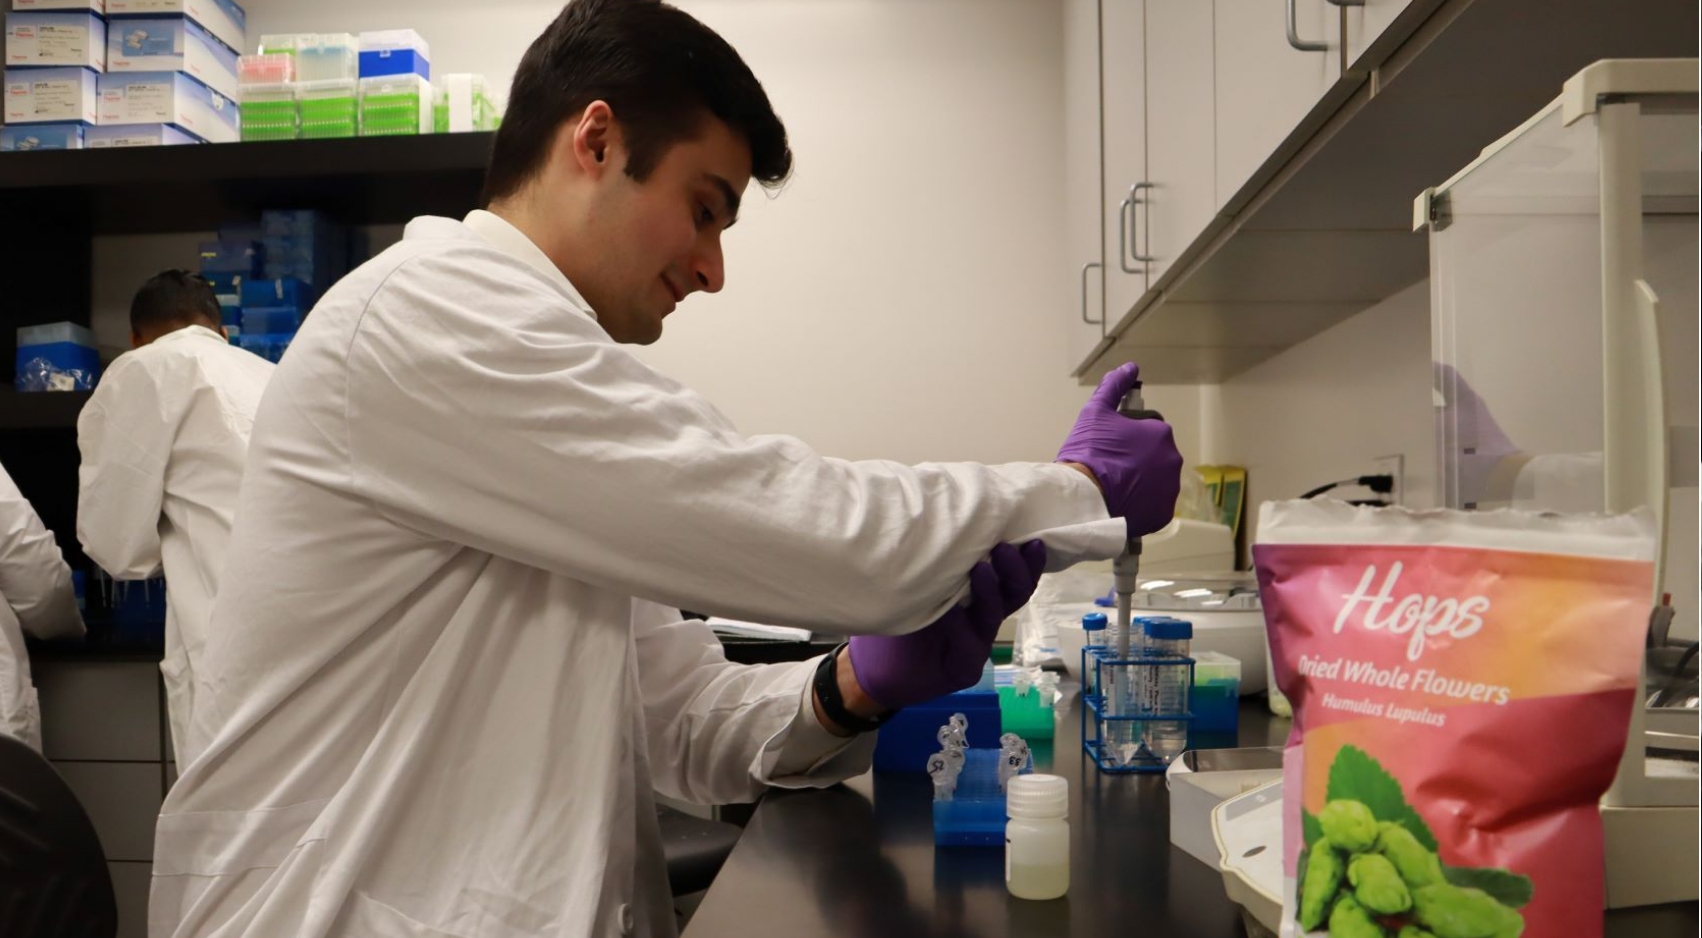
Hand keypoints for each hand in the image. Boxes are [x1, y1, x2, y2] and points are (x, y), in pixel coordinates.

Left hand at [846, 541, 1046, 711]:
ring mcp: (977, 645)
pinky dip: (959, 625)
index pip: (1011, 575)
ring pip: (993, 617)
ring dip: (989, 592)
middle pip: (1015, 594)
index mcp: (978, 595)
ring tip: (979, 569)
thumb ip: (935, 555)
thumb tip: (946, 509)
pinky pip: (969, 645)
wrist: (870, 666)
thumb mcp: (915, 577)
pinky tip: (948, 611)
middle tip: (1005, 547)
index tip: (1030, 536)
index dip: (1026, 559)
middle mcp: (982, 617)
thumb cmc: (895, 613)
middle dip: (1015, 570)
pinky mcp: (965, 670)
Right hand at [1054, 362, 1182, 536]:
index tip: (1110, 445)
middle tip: (1110, 465)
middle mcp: (1172, 460)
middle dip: (1137, 459)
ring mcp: (1169, 489)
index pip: (1147, 430)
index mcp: (1161, 434)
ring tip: (1113, 485)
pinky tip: (1120, 501)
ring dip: (1140, 481)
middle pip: (1154, 456)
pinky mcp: (1163, 514)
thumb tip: (1129, 367)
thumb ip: (1113, 386)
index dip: (1127, 436)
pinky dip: (1141, 503)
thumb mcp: (1094, 413)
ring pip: (1155, 480)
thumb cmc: (1089, 451)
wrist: (1083, 498)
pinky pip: (1153, 504)